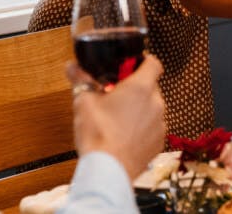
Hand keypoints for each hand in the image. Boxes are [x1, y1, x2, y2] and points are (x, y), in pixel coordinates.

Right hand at [67, 54, 166, 177]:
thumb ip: (81, 80)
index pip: (154, 63)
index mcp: (140, 87)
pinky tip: (124, 135)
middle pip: (151, 86)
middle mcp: (156, 103)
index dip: (143, 61)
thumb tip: (72, 67)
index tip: (131, 65)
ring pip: (152, 108)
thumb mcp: (83, 102)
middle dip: (135, 88)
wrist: (109, 170)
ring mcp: (160, 123)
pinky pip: (153, 127)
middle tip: (116, 95)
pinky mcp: (159, 142)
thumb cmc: (98, 135)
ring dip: (139, 108)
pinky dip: (142, 127)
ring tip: (118, 118)